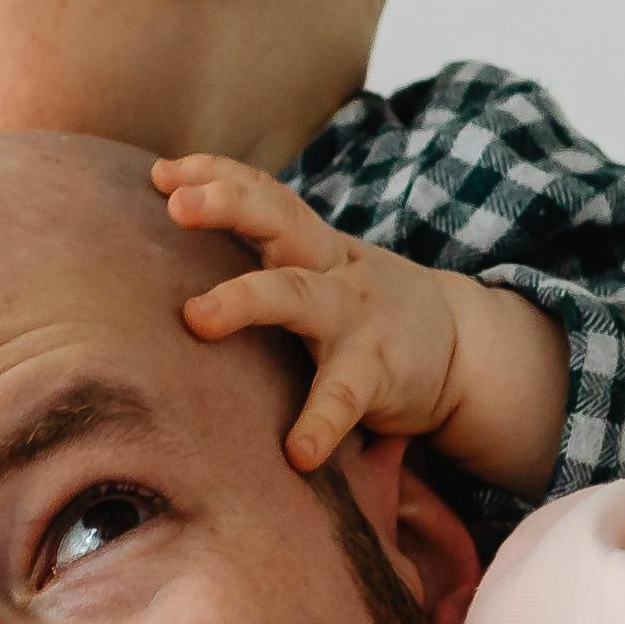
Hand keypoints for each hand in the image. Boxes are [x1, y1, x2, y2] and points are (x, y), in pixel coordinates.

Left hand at [155, 151, 567, 495]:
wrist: (463, 351)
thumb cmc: (365, 310)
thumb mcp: (324, 271)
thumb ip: (269, 257)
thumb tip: (178, 245)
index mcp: (315, 246)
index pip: (266, 194)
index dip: (217, 174)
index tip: (161, 171)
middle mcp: (333, 269)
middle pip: (280, 221)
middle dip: (228, 205)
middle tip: (178, 204)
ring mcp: (356, 318)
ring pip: (298, 296)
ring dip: (246, 300)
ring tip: (197, 317)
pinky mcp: (380, 373)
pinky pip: (344, 396)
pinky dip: (321, 423)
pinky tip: (298, 452)